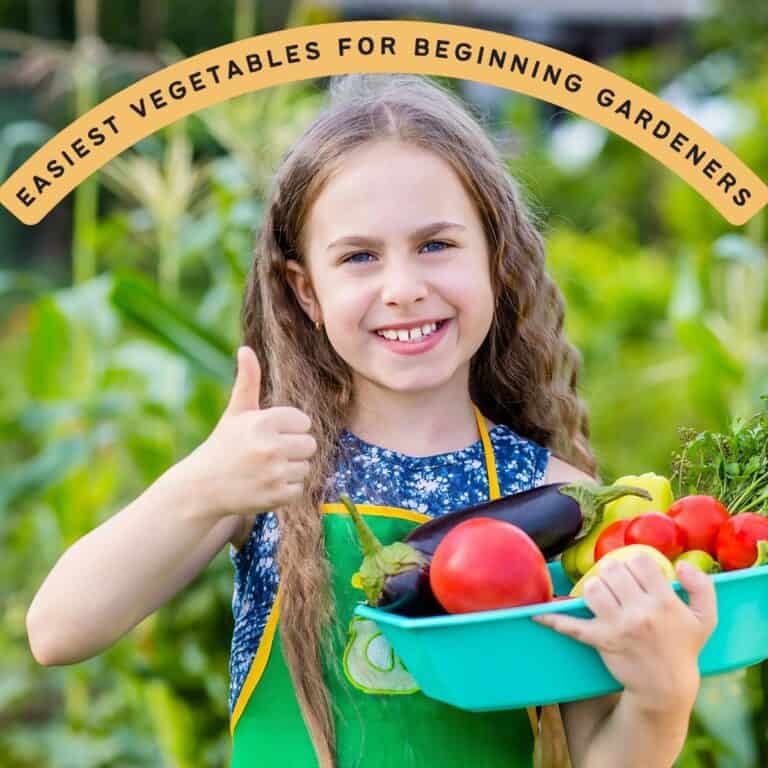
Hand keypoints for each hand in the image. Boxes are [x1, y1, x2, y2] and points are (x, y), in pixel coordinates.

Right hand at [181, 345, 316, 519]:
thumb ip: (248, 381)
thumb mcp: (236, 412)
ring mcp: (274, 473)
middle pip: (310, 444)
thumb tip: (245, 349)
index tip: (268, 435)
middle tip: (269, 454)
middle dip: (293, 449)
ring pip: (305, 467)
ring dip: (290, 470)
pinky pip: (299, 489)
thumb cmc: (224, 444)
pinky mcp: (276, 496)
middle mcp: (270, 446)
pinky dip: (285, 490)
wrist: (202, 487)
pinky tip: (264, 485)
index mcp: (263, 422)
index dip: (289, 429)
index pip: (303, 422)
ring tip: (264, 469)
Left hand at [533, 555, 717, 707]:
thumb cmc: (682, 648)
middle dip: (611, 572)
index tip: (636, 574)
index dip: (634, 563)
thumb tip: (682, 564)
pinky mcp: (600, 641)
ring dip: (593, 588)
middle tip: (616, 583)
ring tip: (601, 595)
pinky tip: (536, 614)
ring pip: (592, 588)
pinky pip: (572, 626)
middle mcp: (641, 612)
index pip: (639, 561)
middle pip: (612, 570)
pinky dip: (552, 619)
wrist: (667, 687)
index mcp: (665, 601)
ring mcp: (619, 627)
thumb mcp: (705, 619)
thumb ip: (702, 586)